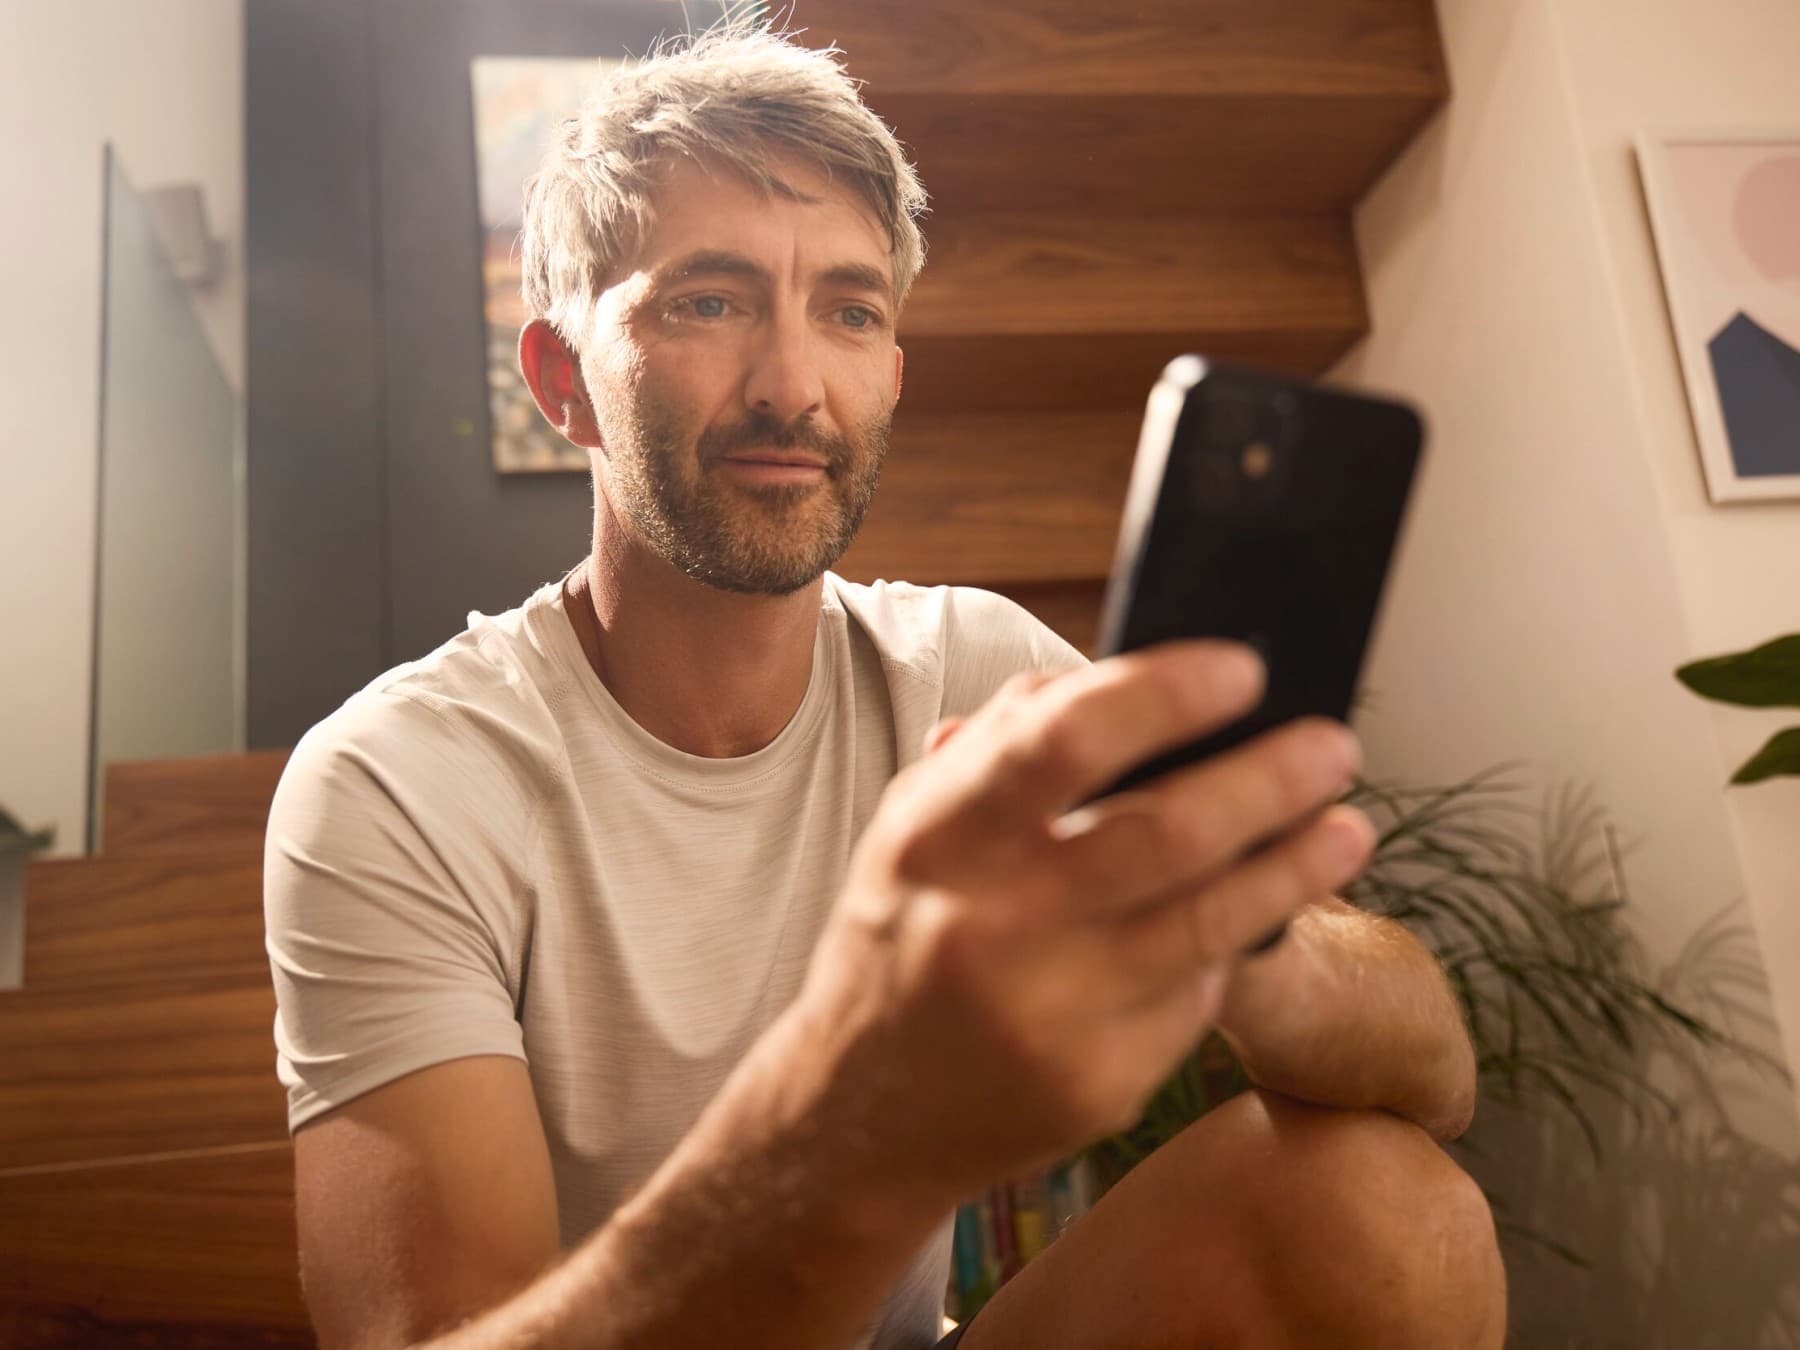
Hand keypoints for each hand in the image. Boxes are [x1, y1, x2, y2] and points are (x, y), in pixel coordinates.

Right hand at [777, 641, 1375, 1201]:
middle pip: (1166, 833)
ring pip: (1210, 922)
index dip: (1165, 695)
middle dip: (1271, 779)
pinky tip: (1248, 919)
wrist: (863, 1110)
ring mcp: (1047, 1014)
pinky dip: (1227, 949)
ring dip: (1297, 864)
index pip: (1063, 741)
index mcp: (938, 838)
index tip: (1242, 669)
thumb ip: (1008, 745)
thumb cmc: (906, 936)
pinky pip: (1195, 996)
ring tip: (1347, 826)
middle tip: (1331, 745)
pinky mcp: (1099, 1084)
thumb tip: (1127, 677)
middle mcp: (990, 925)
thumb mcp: (918, 825)